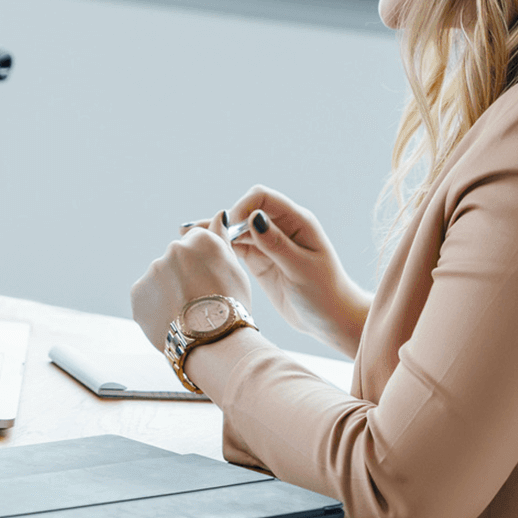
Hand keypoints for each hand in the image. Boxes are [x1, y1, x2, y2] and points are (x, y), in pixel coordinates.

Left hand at [130, 221, 253, 352]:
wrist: (213, 343)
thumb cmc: (231, 307)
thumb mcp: (235, 269)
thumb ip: (221, 238)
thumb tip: (219, 215)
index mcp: (198, 240)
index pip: (196, 242)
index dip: (204, 264)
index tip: (209, 281)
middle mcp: (172, 249)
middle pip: (177, 260)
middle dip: (184, 277)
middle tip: (199, 302)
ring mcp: (152, 271)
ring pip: (160, 279)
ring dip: (169, 292)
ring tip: (186, 315)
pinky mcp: (137, 294)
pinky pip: (146, 297)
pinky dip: (156, 307)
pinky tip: (172, 320)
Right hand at [185, 187, 370, 357]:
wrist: (331, 319)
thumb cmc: (324, 293)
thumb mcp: (301, 269)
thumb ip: (276, 244)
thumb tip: (253, 218)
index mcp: (297, 221)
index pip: (262, 198)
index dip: (241, 207)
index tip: (228, 227)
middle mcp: (281, 227)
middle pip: (245, 212)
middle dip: (222, 220)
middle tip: (195, 235)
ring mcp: (268, 244)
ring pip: (237, 230)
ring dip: (215, 233)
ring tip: (185, 237)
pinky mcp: (260, 261)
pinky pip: (236, 248)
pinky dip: (220, 248)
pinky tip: (200, 251)